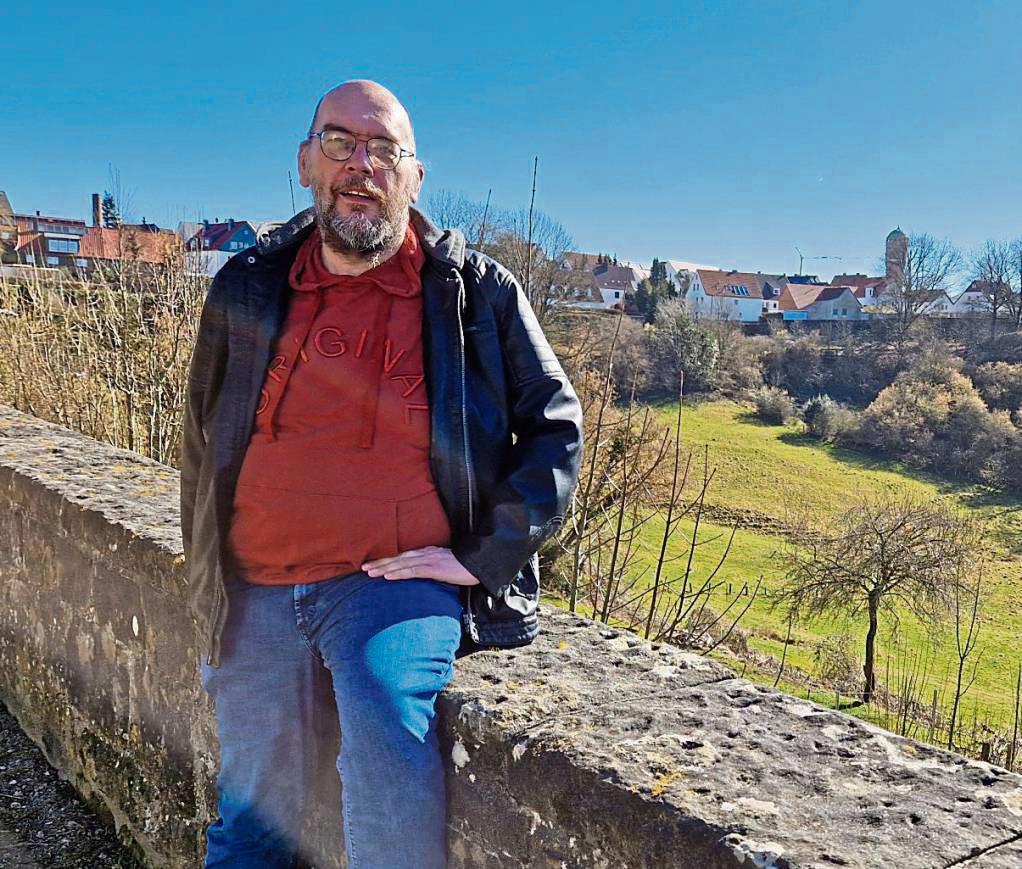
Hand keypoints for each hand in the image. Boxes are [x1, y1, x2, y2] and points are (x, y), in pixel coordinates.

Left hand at [362, 546, 479, 585]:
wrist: (481, 563)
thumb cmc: (465, 567)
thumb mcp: (446, 568)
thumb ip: (433, 571)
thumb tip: (423, 580)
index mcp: (427, 553)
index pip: (403, 556)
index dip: (387, 560)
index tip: (372, 565)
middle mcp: (425, 554)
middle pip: (398, 558)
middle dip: (380, 562)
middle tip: (363, 568)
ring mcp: (429, 560)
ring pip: (401, 563)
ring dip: (384, 567)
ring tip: (369, 572)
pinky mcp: (434, 568)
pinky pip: (413, 571)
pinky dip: (399, 573)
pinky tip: (388, 576)